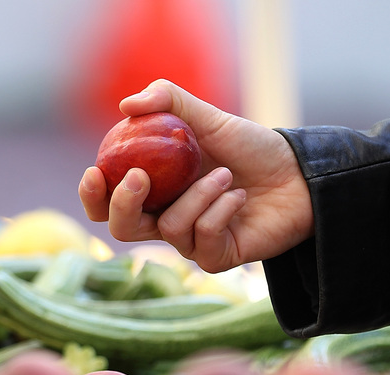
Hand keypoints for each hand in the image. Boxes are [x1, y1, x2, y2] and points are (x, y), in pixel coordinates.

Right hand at [78, 79, 313, 272]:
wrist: (298, 174)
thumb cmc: (251, 148)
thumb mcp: (208, 117)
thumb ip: (168, 101)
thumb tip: (126, 105)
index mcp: (154, 190)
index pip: (107, 201)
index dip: (92, 194)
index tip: (93, 171)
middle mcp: (166, 218)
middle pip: (121, 229)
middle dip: (123, 204)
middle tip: (139, 177)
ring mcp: (190, 242)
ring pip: (168, 228)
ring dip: (197, 195)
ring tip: (225, 175)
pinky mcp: (216, 258)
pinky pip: (201, 237)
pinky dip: (219, 210)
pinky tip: (238, 196)